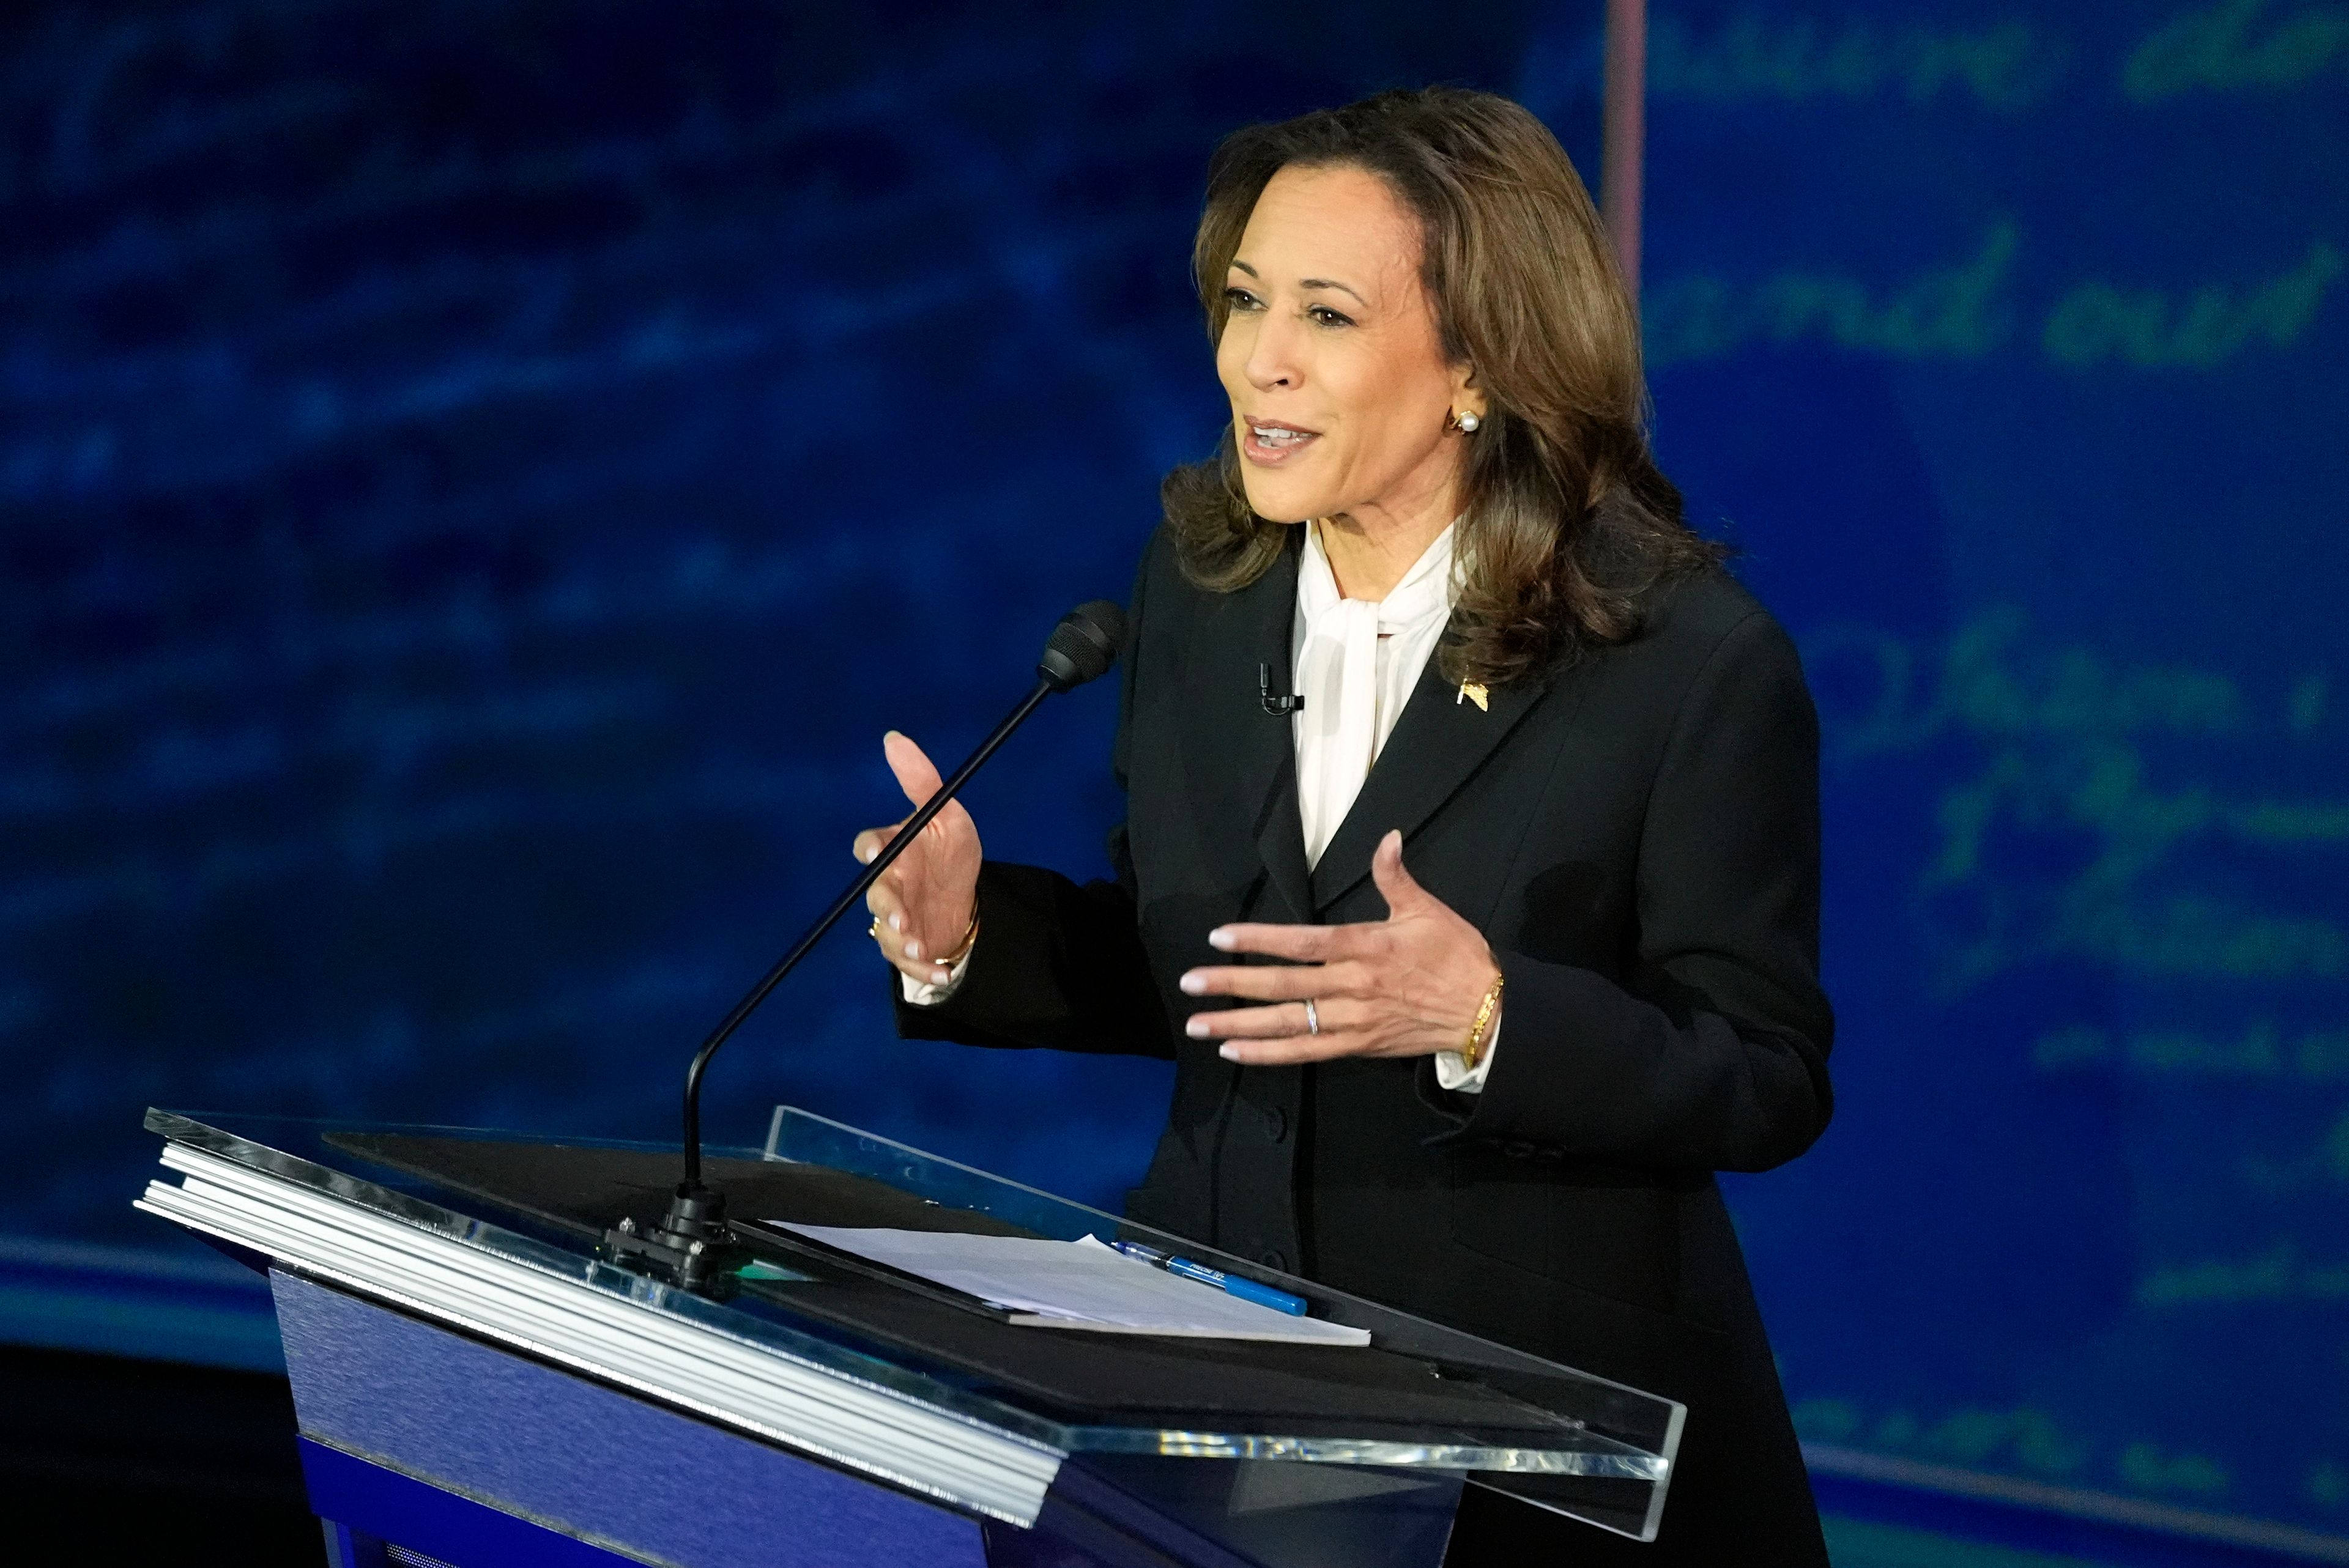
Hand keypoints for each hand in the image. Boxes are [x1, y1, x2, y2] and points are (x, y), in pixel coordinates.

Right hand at [853, 731, 980, 987]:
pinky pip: (909, 962)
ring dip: (904, 942)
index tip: (877, 848)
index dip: (871, 847)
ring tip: (923, 946)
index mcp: (894, 850)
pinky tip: (944, 972)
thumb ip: (923, 783)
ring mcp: (894, 919)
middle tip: (903, 916)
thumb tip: (894, 738)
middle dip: (889, 906)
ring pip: (888, 933)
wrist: (967, 900)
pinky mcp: (907, 947)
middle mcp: (888, 885)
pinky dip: (925, 969)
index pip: (870, 846)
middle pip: (877, 895)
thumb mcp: (949, 817)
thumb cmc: (950, 855)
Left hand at [1179, 830, 1499, 1064]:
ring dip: (1238, 1025)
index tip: (1219, 937)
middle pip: (1282, 986)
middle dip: (1232, 985)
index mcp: (1364, 948)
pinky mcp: (1358, 1046)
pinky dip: (1269, 1054)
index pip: (1301, 943)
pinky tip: (1235, 1052)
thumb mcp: (1428, 910)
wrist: (1488, 1012)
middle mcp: (1351, 986)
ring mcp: (1352, 1020)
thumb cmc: (1458, 956)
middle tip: (1189, 984)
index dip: (1258, 940)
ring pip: (1286, 1024)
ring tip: (1198, 1025)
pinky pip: (1306, 1052)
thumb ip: (1396, 876)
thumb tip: (1387, 837)